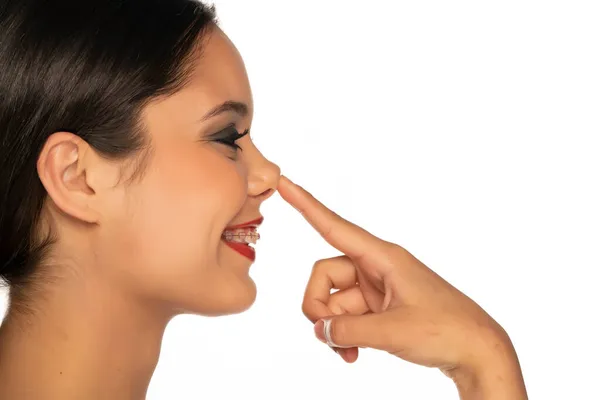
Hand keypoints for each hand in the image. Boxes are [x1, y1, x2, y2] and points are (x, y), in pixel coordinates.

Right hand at [277, 176, 526, 398]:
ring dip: (332, 328)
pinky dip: (342, 334)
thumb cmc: (447, 330)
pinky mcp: (379, 308)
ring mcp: (376, 289)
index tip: (285, 184)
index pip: (335, 227)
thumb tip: (320, 329)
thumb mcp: (393, 331)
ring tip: (348, 351)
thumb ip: (348, 330)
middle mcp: (376, 268)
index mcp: (384, 258)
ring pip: (332, 300)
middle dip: (318, 307)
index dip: (306, 205)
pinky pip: (345, 316)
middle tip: (329, 336)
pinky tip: (352, 354)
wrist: (476, 351)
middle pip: (324, 276)